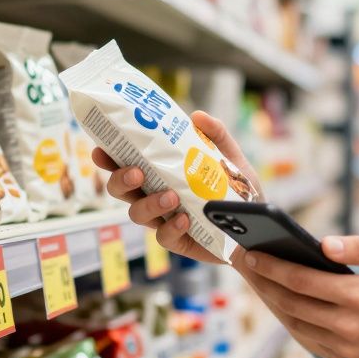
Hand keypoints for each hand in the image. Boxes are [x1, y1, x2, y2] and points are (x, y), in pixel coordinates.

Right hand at [93, 110, 258, 264]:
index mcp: (159, 172)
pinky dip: (171, 227)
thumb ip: (216, 135)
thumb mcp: (230, 157)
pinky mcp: (178, 241)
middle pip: (120, 189)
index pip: (126, 162)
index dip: (109, 157)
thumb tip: (197, 116)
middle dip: (120, 179)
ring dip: (149, 203)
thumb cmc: (236, 190)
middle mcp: (154, 195)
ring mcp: (163, 220)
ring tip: (170, 195)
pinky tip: (184, 219)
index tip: (101, 149)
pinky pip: (164, 237)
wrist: (257, 225)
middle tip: (136, 171)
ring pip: (137, 214)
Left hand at [230, 235, 358, 357]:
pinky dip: (289, 322)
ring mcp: (345, 347)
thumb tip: (324, 244)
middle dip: (261, 281)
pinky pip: (307, 340)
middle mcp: (348, 325)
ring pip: (294, 324)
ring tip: (256, 280)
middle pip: (289, 303)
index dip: (270, 266)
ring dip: (270, 302)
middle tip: (241, 261)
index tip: (249, 252)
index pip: (300, 280)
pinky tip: (281, 304)